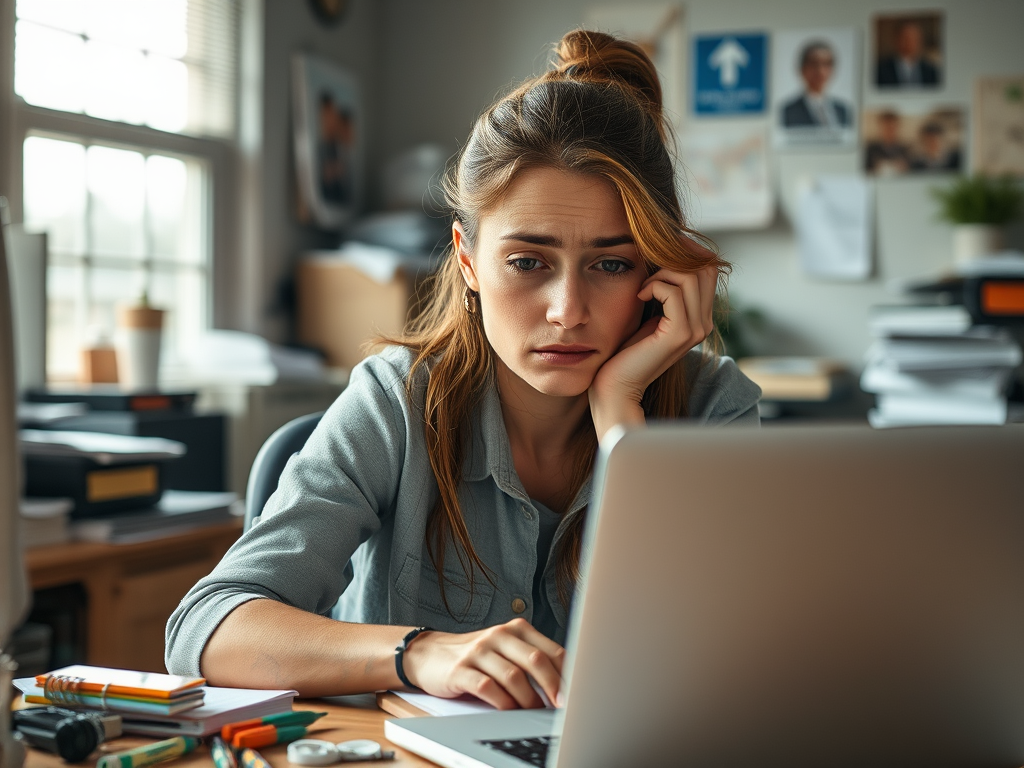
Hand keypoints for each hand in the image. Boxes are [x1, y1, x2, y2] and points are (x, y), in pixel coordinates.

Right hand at [401, 618, 564, 709]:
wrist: (430, 655)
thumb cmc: (477, 657)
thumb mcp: (505, 651)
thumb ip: (531, 660)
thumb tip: (565, 686)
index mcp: (516, 629)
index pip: (550, 649)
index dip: (567, 673)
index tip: (577, 694)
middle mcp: (499, 635)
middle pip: (535, 660)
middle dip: (553, 686)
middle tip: (562, 706)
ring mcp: (479, 651)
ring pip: (513, 676)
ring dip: (528, 699)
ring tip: (534, 713)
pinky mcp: (461, 670)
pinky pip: (488, 688)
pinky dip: (503, 703)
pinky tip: (509, 711)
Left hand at [589, 264, 717, 440]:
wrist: (618, 384)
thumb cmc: (627, 348)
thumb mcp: (651, 312)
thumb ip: (664, 289)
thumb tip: (665, 254)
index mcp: (701, 317)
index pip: (709, 269)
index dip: (687, 252)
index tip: (660, 249)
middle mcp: (705, 323)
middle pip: (705, 268)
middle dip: (675, 259)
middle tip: (649, 269)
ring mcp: (696, 329)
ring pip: (690, 277)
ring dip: (661, 274)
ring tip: (643, 287)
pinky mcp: (680, 334)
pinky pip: (673, 292)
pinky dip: (653, 286)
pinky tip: (639, 297)